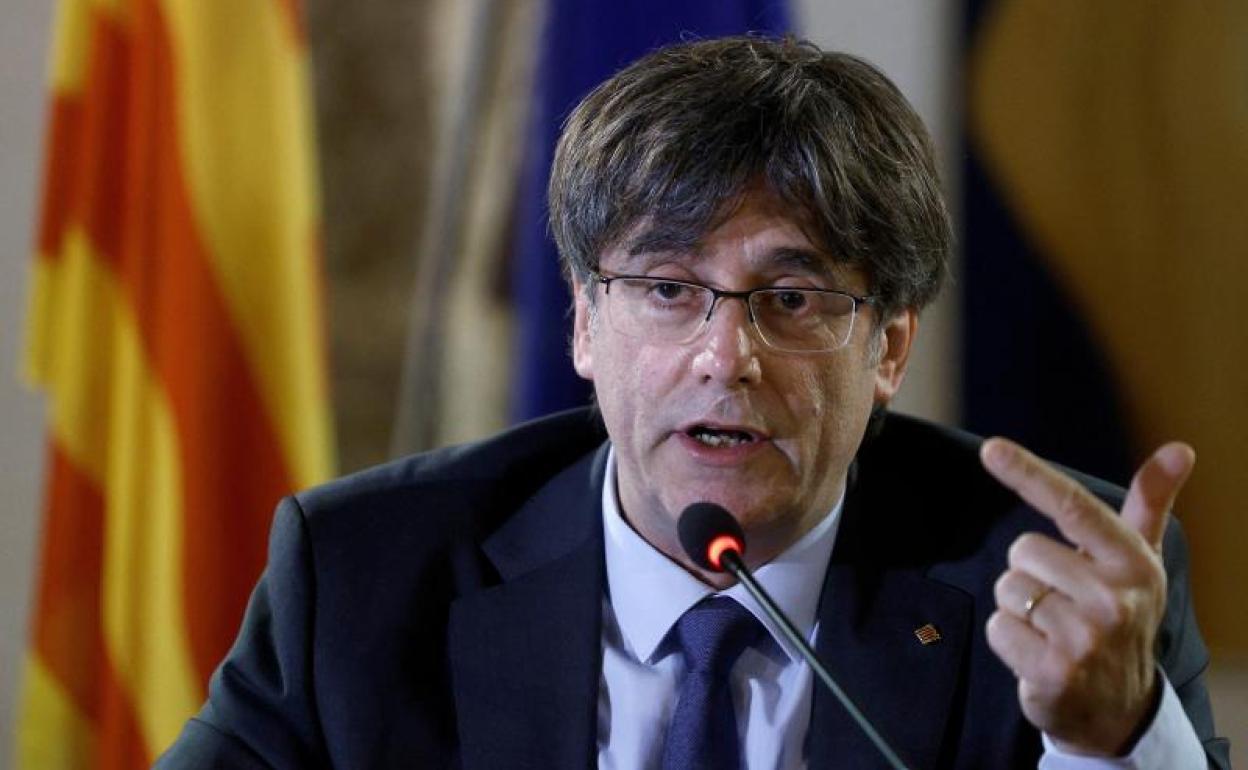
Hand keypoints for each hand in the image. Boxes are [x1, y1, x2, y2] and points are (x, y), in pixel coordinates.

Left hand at [979, 438, 1194, 755]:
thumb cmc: (1120, 616)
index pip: (1074, 507)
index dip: (1030, 474)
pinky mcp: (1054, 671)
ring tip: (1051, 628)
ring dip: (1017, 607)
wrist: (1118, 707)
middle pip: (1023, 551)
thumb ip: (1150, 502)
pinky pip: (997, 627)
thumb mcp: (1138, 561)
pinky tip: (1037, 653)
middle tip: (1062, 600)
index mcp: (1133, 563)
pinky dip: (1006, 639)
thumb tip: (1179, 448)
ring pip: (1007, 589)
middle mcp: (1115, 599)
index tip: (990, 448)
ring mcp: (1085, 638)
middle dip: (1030, 572)